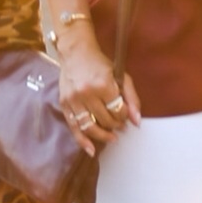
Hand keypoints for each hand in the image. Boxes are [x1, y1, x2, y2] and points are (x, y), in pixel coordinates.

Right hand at [58, 38, 140, 153]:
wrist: (75, 53)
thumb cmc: (99, 64)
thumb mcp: (121, 76)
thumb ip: (132, 98)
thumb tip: (137, 121)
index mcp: (102, 85)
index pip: (118, 110)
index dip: (124, 116)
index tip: (125, 115)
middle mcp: (86, 93)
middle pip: (105, 120)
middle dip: (116, 125)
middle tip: (120, 126)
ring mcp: (73, 100)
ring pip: (90, 127)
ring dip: (103, 136)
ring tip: (112, 137)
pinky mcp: (64, 104)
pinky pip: (74, 128)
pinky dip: (82, 141)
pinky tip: (91, 150)